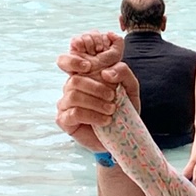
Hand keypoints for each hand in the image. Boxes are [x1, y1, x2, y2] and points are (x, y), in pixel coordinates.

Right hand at [55, 32, 126, 151]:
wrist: (123, 133)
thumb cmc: (124, 107)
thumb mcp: (130, 87)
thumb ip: (122, 72)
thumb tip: (106, 72)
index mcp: (84, 76)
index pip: (66, 61)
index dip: (72, 61)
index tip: (88, 66)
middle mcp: (71, 88)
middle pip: (74, 80)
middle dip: (96, 88)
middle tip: (112, 97)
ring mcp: (65, 104)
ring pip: (73, 96)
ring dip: (96, 103)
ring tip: (111, 110)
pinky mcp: (65, 120)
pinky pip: (74, 113)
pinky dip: (92, 115)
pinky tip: (105, 120)